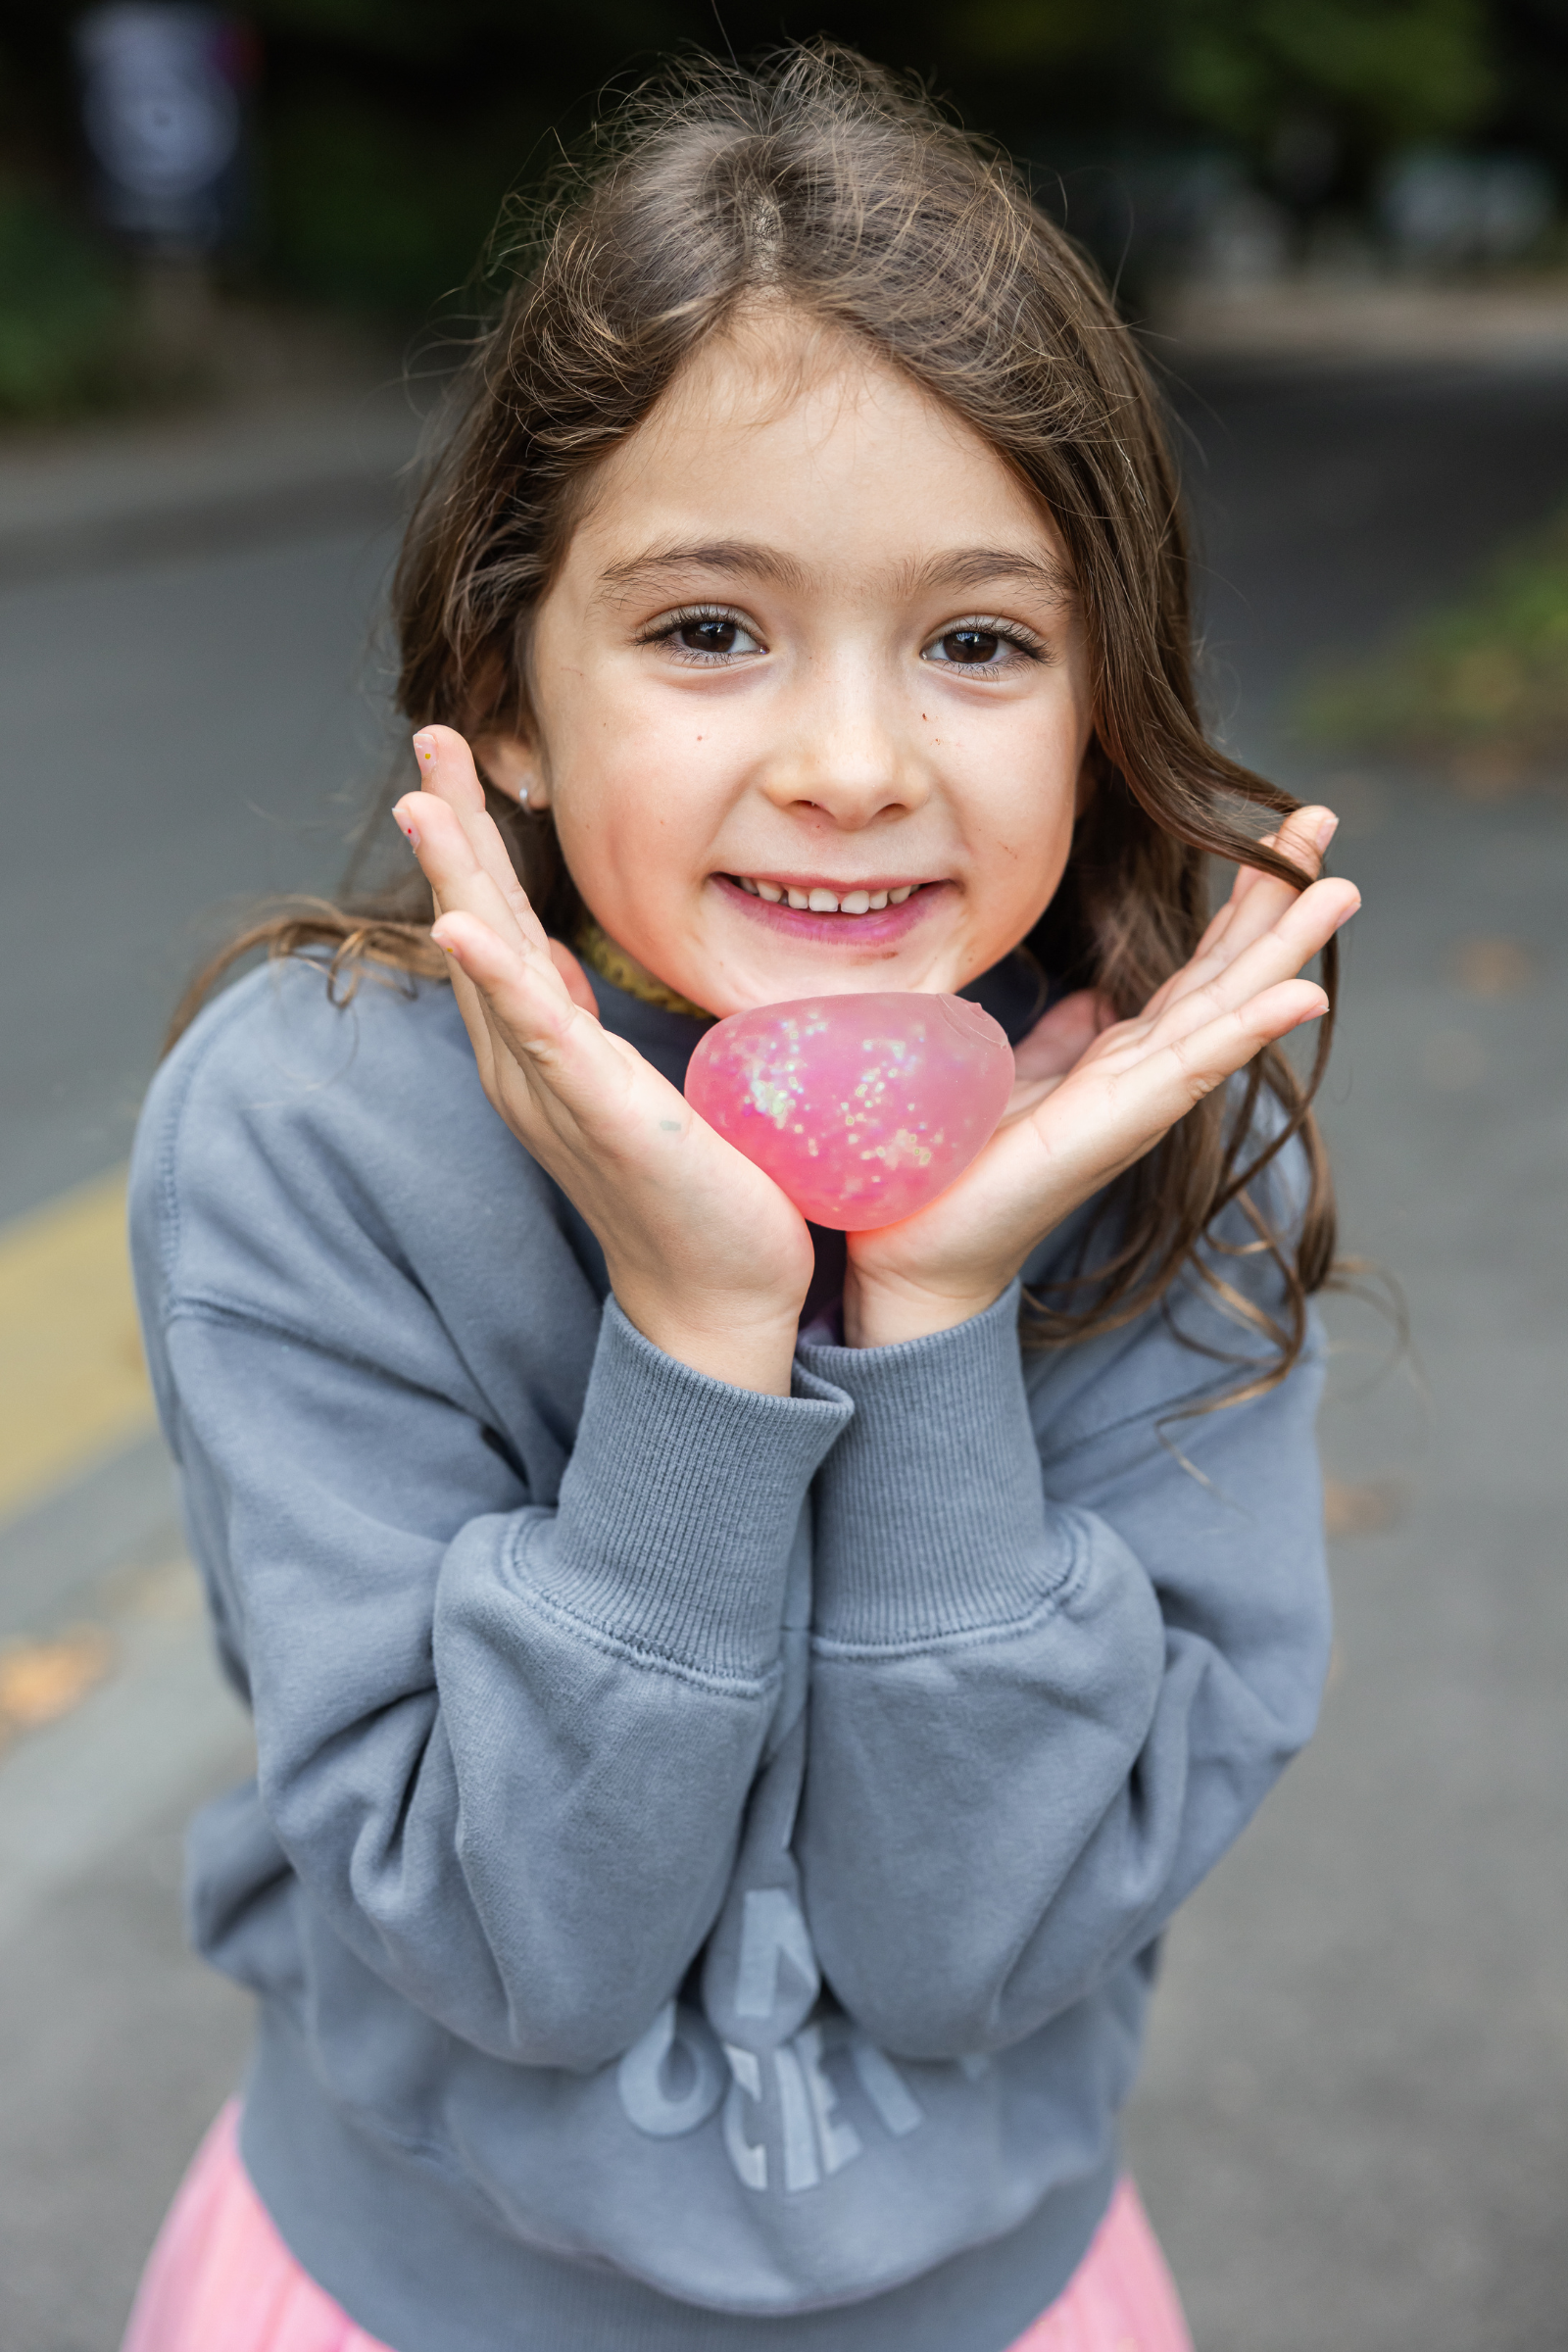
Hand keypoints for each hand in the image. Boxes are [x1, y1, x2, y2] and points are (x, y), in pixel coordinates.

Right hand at [394, 729, 813, 1393]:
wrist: (721, 1293)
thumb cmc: (695, 1192)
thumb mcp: (636, 1083)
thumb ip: (592, 1027)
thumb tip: (569, 967)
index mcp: (542, 1051)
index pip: (499, 925)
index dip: (477, 841)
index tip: (460, 758)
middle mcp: (528, 1066)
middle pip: (476, 924)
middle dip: (454, 829)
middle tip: (431, 736)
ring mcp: (553, 1091)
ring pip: (492, 964)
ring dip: (455, 879)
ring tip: (423, 802)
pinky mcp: (597, 1116)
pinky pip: (535, 1035)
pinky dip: (496, 976)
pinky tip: (457, 924)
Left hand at [842, 807, 1358, 1348]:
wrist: (916, 1250)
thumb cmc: (956, 1168)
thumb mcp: (1012, 1072)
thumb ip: (1061, 1038)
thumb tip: (1089, 997)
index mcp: (1122, 1058)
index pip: (1200, 967)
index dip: (1243, 902)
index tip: (1280, 831)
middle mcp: (1143, 1075)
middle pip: (1229, 973)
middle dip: (1279, 898)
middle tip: (1323, 818)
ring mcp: (1139, 1101)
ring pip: (1228, 1009)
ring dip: (1287, 950)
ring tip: (1340, 889)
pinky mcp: (1116, 1126)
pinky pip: (1191, 1065)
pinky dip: (1248, 1029)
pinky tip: (1300, 995)